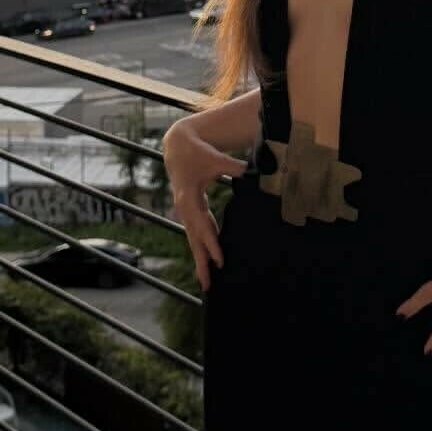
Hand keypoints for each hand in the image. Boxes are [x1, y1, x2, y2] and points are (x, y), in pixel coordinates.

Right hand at [162, 118, 248, 291]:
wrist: (177, 146)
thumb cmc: (197, 152)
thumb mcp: (215, 158)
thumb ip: (234, 166)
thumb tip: (255, 172)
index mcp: (189, 196)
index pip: (202, 225)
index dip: (211, 243)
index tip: (219, 260)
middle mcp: (185, 207)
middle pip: (194, 239)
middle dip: (201, 262)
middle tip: (208, 285)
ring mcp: (185, 210)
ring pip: (194, 238)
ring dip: (200, 258)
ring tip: (207, 280)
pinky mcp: (190, 209)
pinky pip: (196, 231)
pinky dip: (202, 245)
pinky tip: (210, 258)